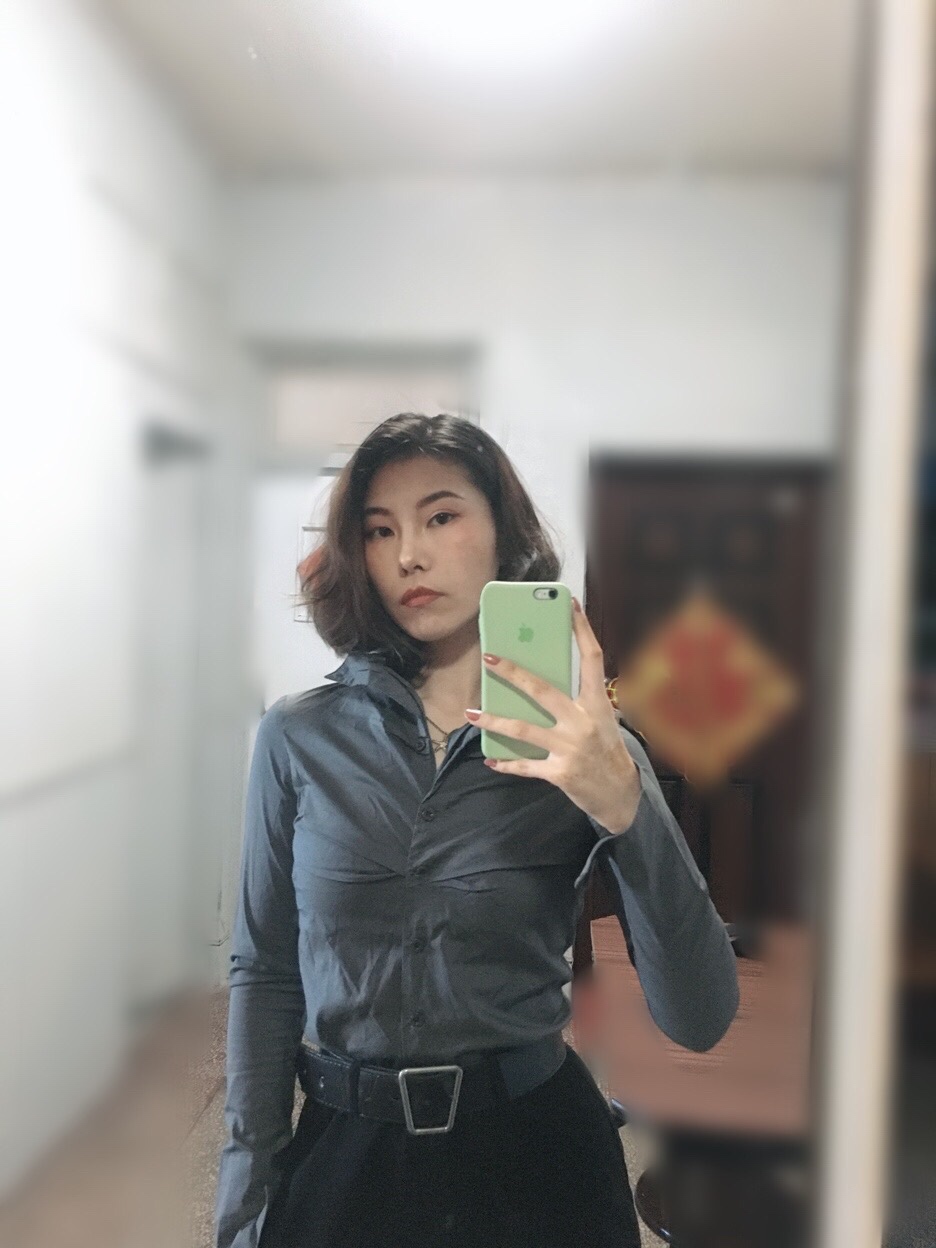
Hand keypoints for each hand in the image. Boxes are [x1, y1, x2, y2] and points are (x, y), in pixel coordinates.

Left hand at [465, 597, 640, 834]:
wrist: (620, 796)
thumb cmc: (606, 750)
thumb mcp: (600, 721)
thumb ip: (574, 703)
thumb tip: (534, 685)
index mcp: (598, 704)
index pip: (592, 659)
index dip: (582, 630)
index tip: (569, 604)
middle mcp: (583, 723)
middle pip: (542, 690)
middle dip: (513, 673)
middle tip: (489, 658)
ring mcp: (570, 748)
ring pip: (523, 729)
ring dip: (494, 721)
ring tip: (471, 714)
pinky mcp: (560, 772)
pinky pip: (525, 766)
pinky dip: (505, 763)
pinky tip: (490, 759)